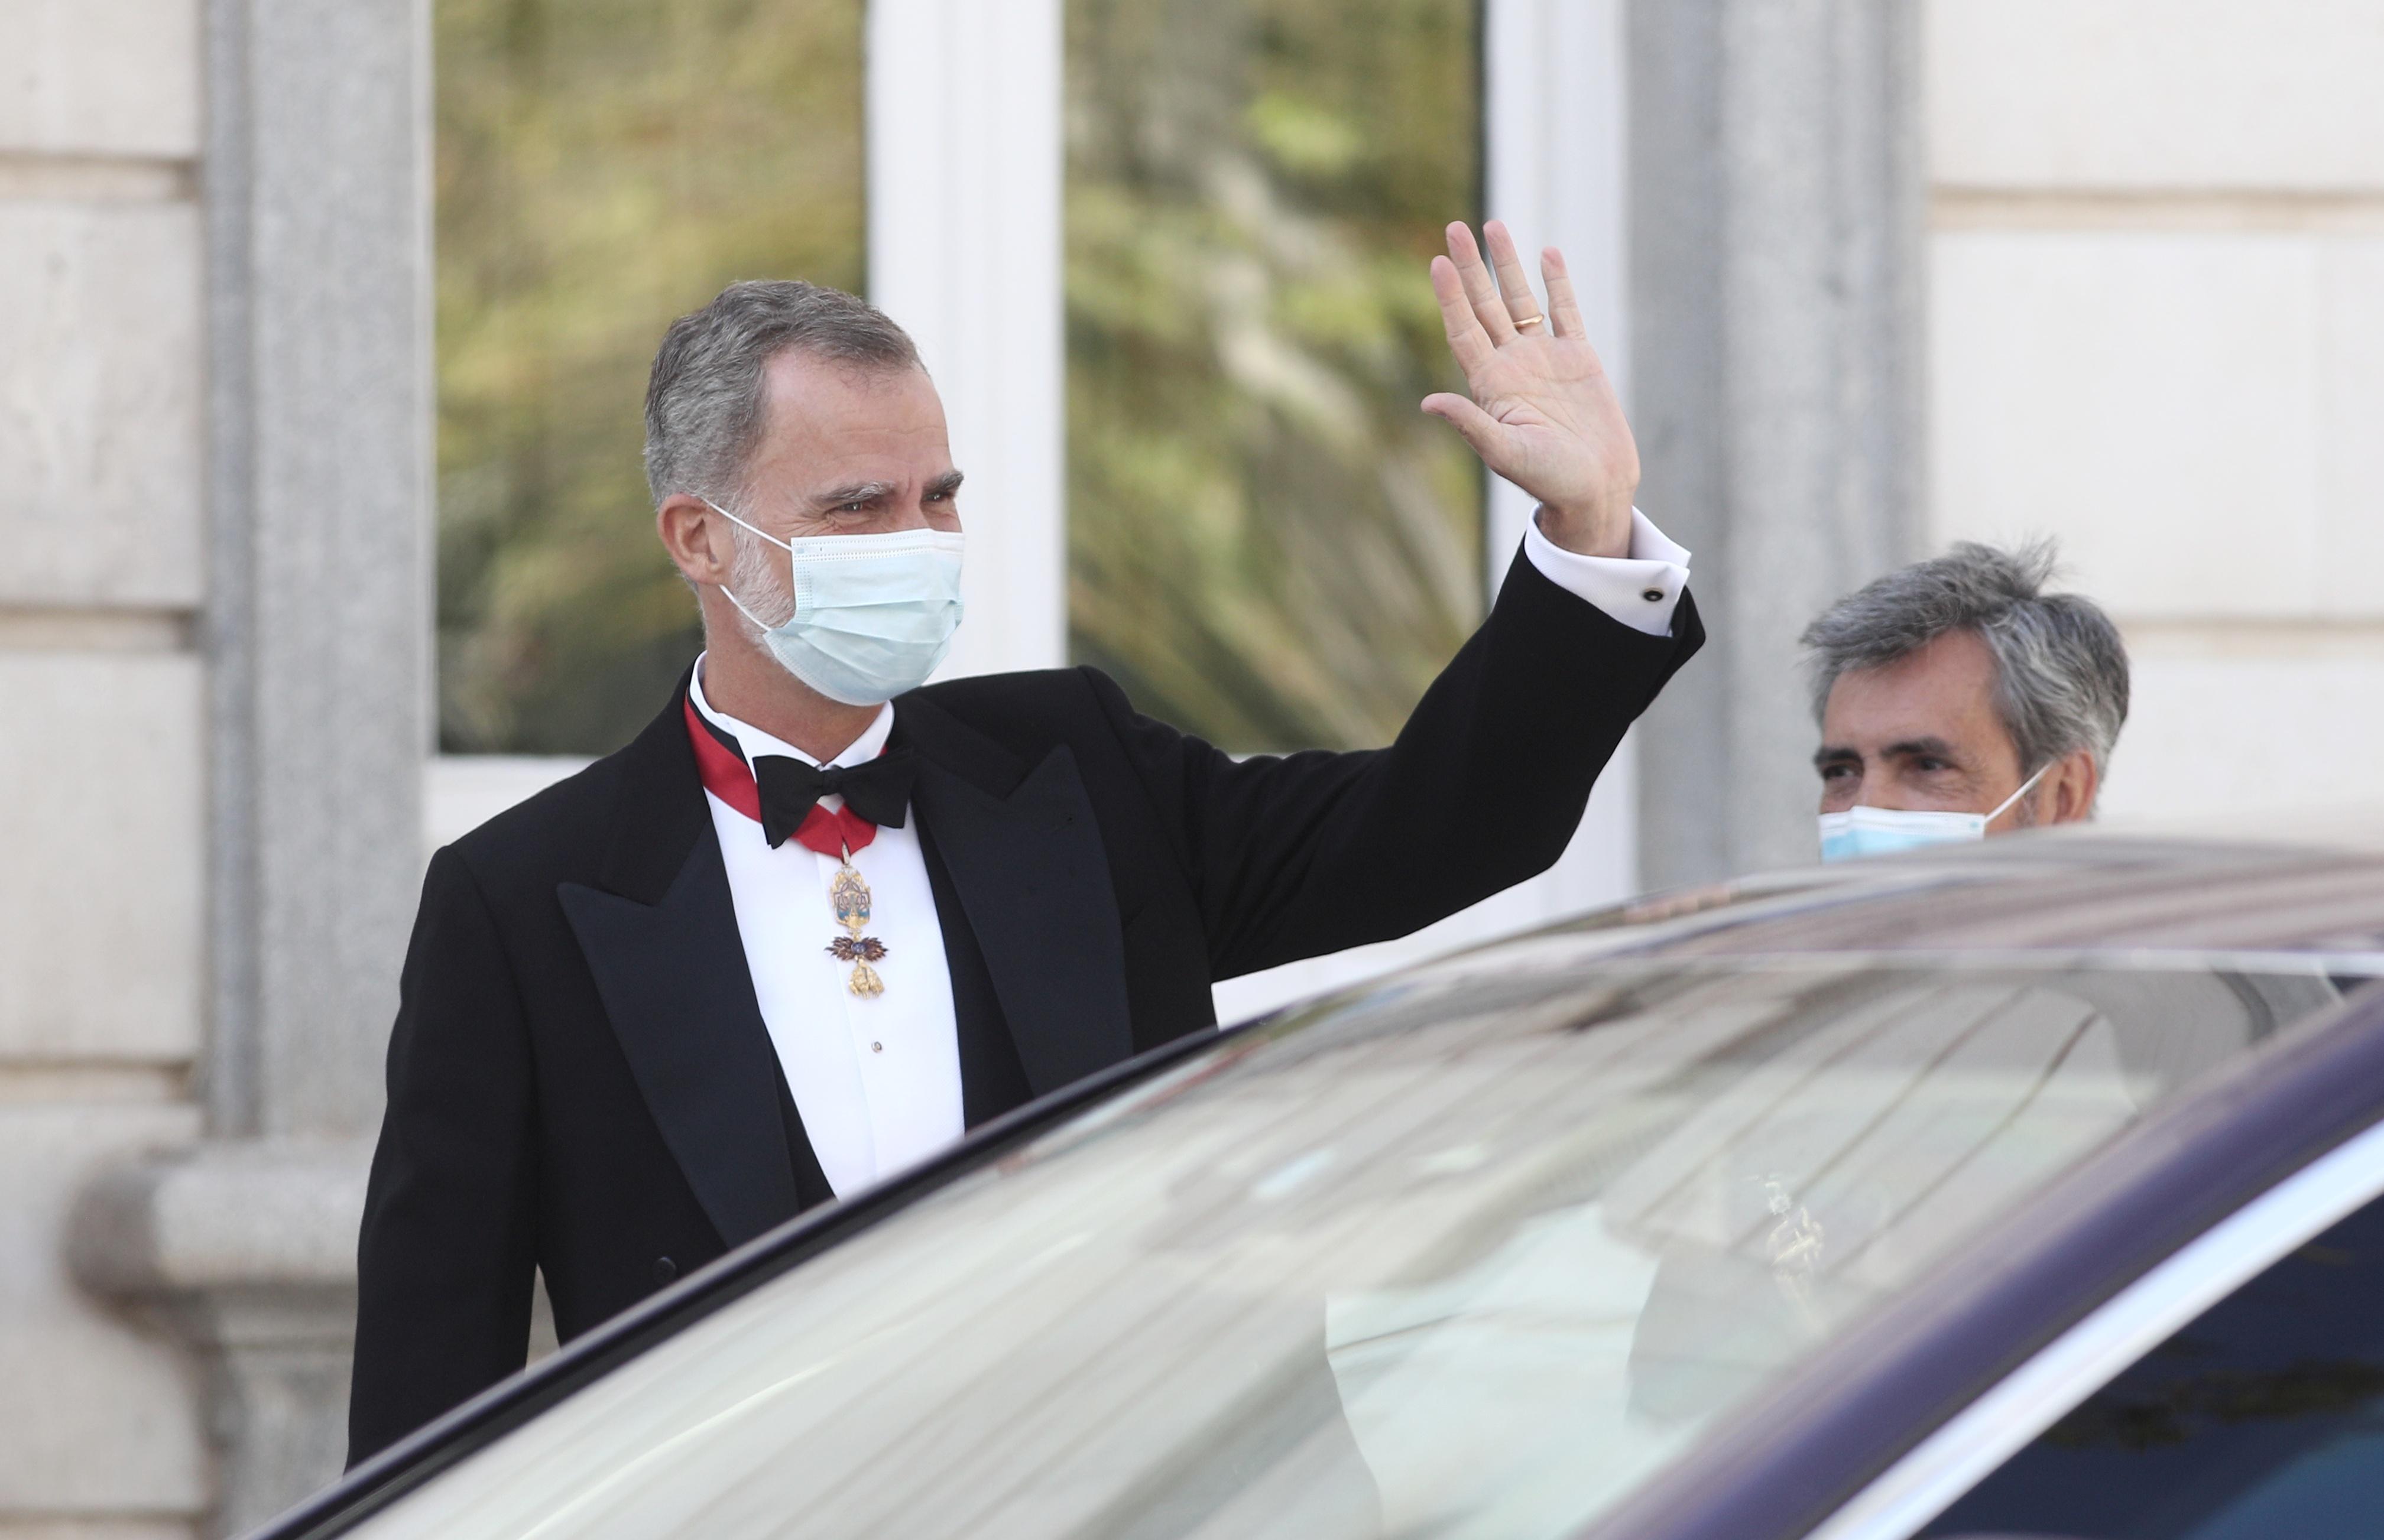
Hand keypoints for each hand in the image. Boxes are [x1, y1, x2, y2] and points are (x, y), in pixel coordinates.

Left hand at [1421, 221, 1638, 558]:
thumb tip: (1428, 403)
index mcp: (1491, 385)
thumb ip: (1470, 424)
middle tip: (1454, 228)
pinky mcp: (1579, 358)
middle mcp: (1513, 365)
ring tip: (1493, 226)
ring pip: (1521, 300)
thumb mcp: (1505, 454)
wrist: (1595, 489)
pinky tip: (1547, 253)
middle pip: (1486, 305)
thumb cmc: (1549, 480)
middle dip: (1471, 267)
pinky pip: (1565, 311)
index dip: (1450, 297)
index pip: (1464, 330)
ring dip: (1507, 265)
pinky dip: (1557, 283)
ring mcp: (1545, 359)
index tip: (1438, 262)